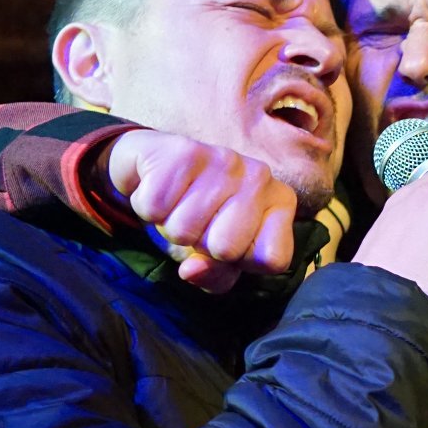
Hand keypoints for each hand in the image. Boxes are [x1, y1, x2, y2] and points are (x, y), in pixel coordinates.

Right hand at [107, 130, 297, 292]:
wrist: (156, 165)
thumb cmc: (197, 216)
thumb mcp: (217, 257)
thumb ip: (216, 276)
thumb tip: (192, 269)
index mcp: (280, 202)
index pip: (272, 259)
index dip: (240, 263)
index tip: (227, 243)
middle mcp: (260, 176)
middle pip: (227, 249)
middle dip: (200, 245)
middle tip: (197, 224)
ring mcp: (225, 159)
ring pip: (185, 231)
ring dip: (170, 226)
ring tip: (177, 205)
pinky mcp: (184, 151)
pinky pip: (155, 208)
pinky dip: (147, 207)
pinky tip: (161, 189)